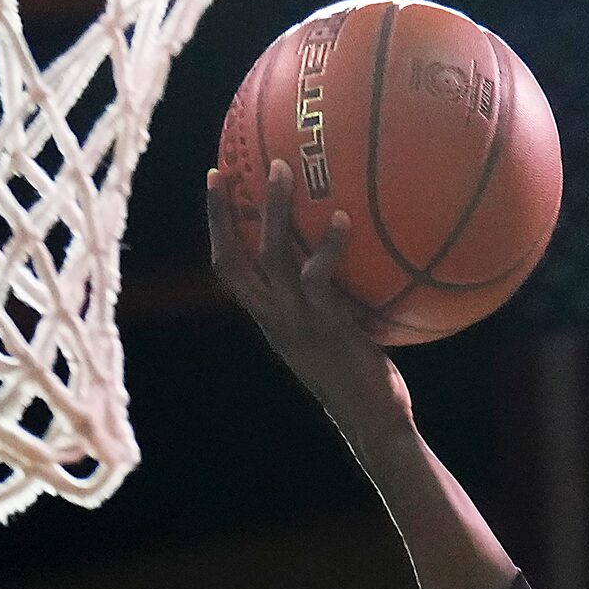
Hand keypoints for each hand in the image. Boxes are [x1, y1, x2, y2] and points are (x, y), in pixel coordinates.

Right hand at [205, 160, 412, 436]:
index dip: (217, 229)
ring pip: (273, 256)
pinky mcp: (326, 325)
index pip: (230, 269)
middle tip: (228, 168)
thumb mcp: (331, 336)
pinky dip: (328, 246)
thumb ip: (327, 303)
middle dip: (223, 213)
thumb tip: (350, 265)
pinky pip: (319, 277)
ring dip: (275, 211)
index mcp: (269, 318)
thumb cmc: (360, 379)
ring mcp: (297, 320)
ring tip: (283, 170)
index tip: (217, 187)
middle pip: (234, 257)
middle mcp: (274, 317)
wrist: (371, 420)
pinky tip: (343, 219)